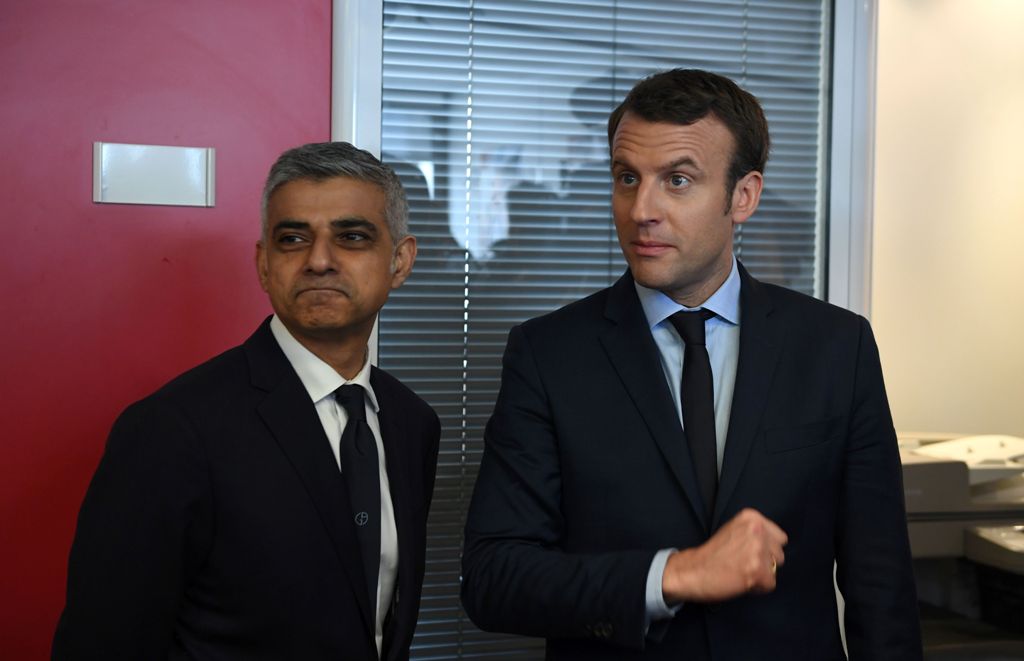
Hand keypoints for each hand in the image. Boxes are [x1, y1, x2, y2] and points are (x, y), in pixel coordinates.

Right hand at [662, 508, 786, 602]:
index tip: (747, 552)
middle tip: (743, 563)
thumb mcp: (734, 530)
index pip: (780, 537)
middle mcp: (757, 529)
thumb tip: (777, 545)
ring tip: (741, 571)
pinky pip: (770, 584)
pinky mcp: (756, 570)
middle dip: (765, 562)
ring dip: (762, 574)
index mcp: (752, 517)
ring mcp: (757, 550)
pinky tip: (741, 580)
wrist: (693, 570)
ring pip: (776, 568)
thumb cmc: (713, 553)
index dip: (766, 549)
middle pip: (780, 554)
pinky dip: (757, 587)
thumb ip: (755, 532)